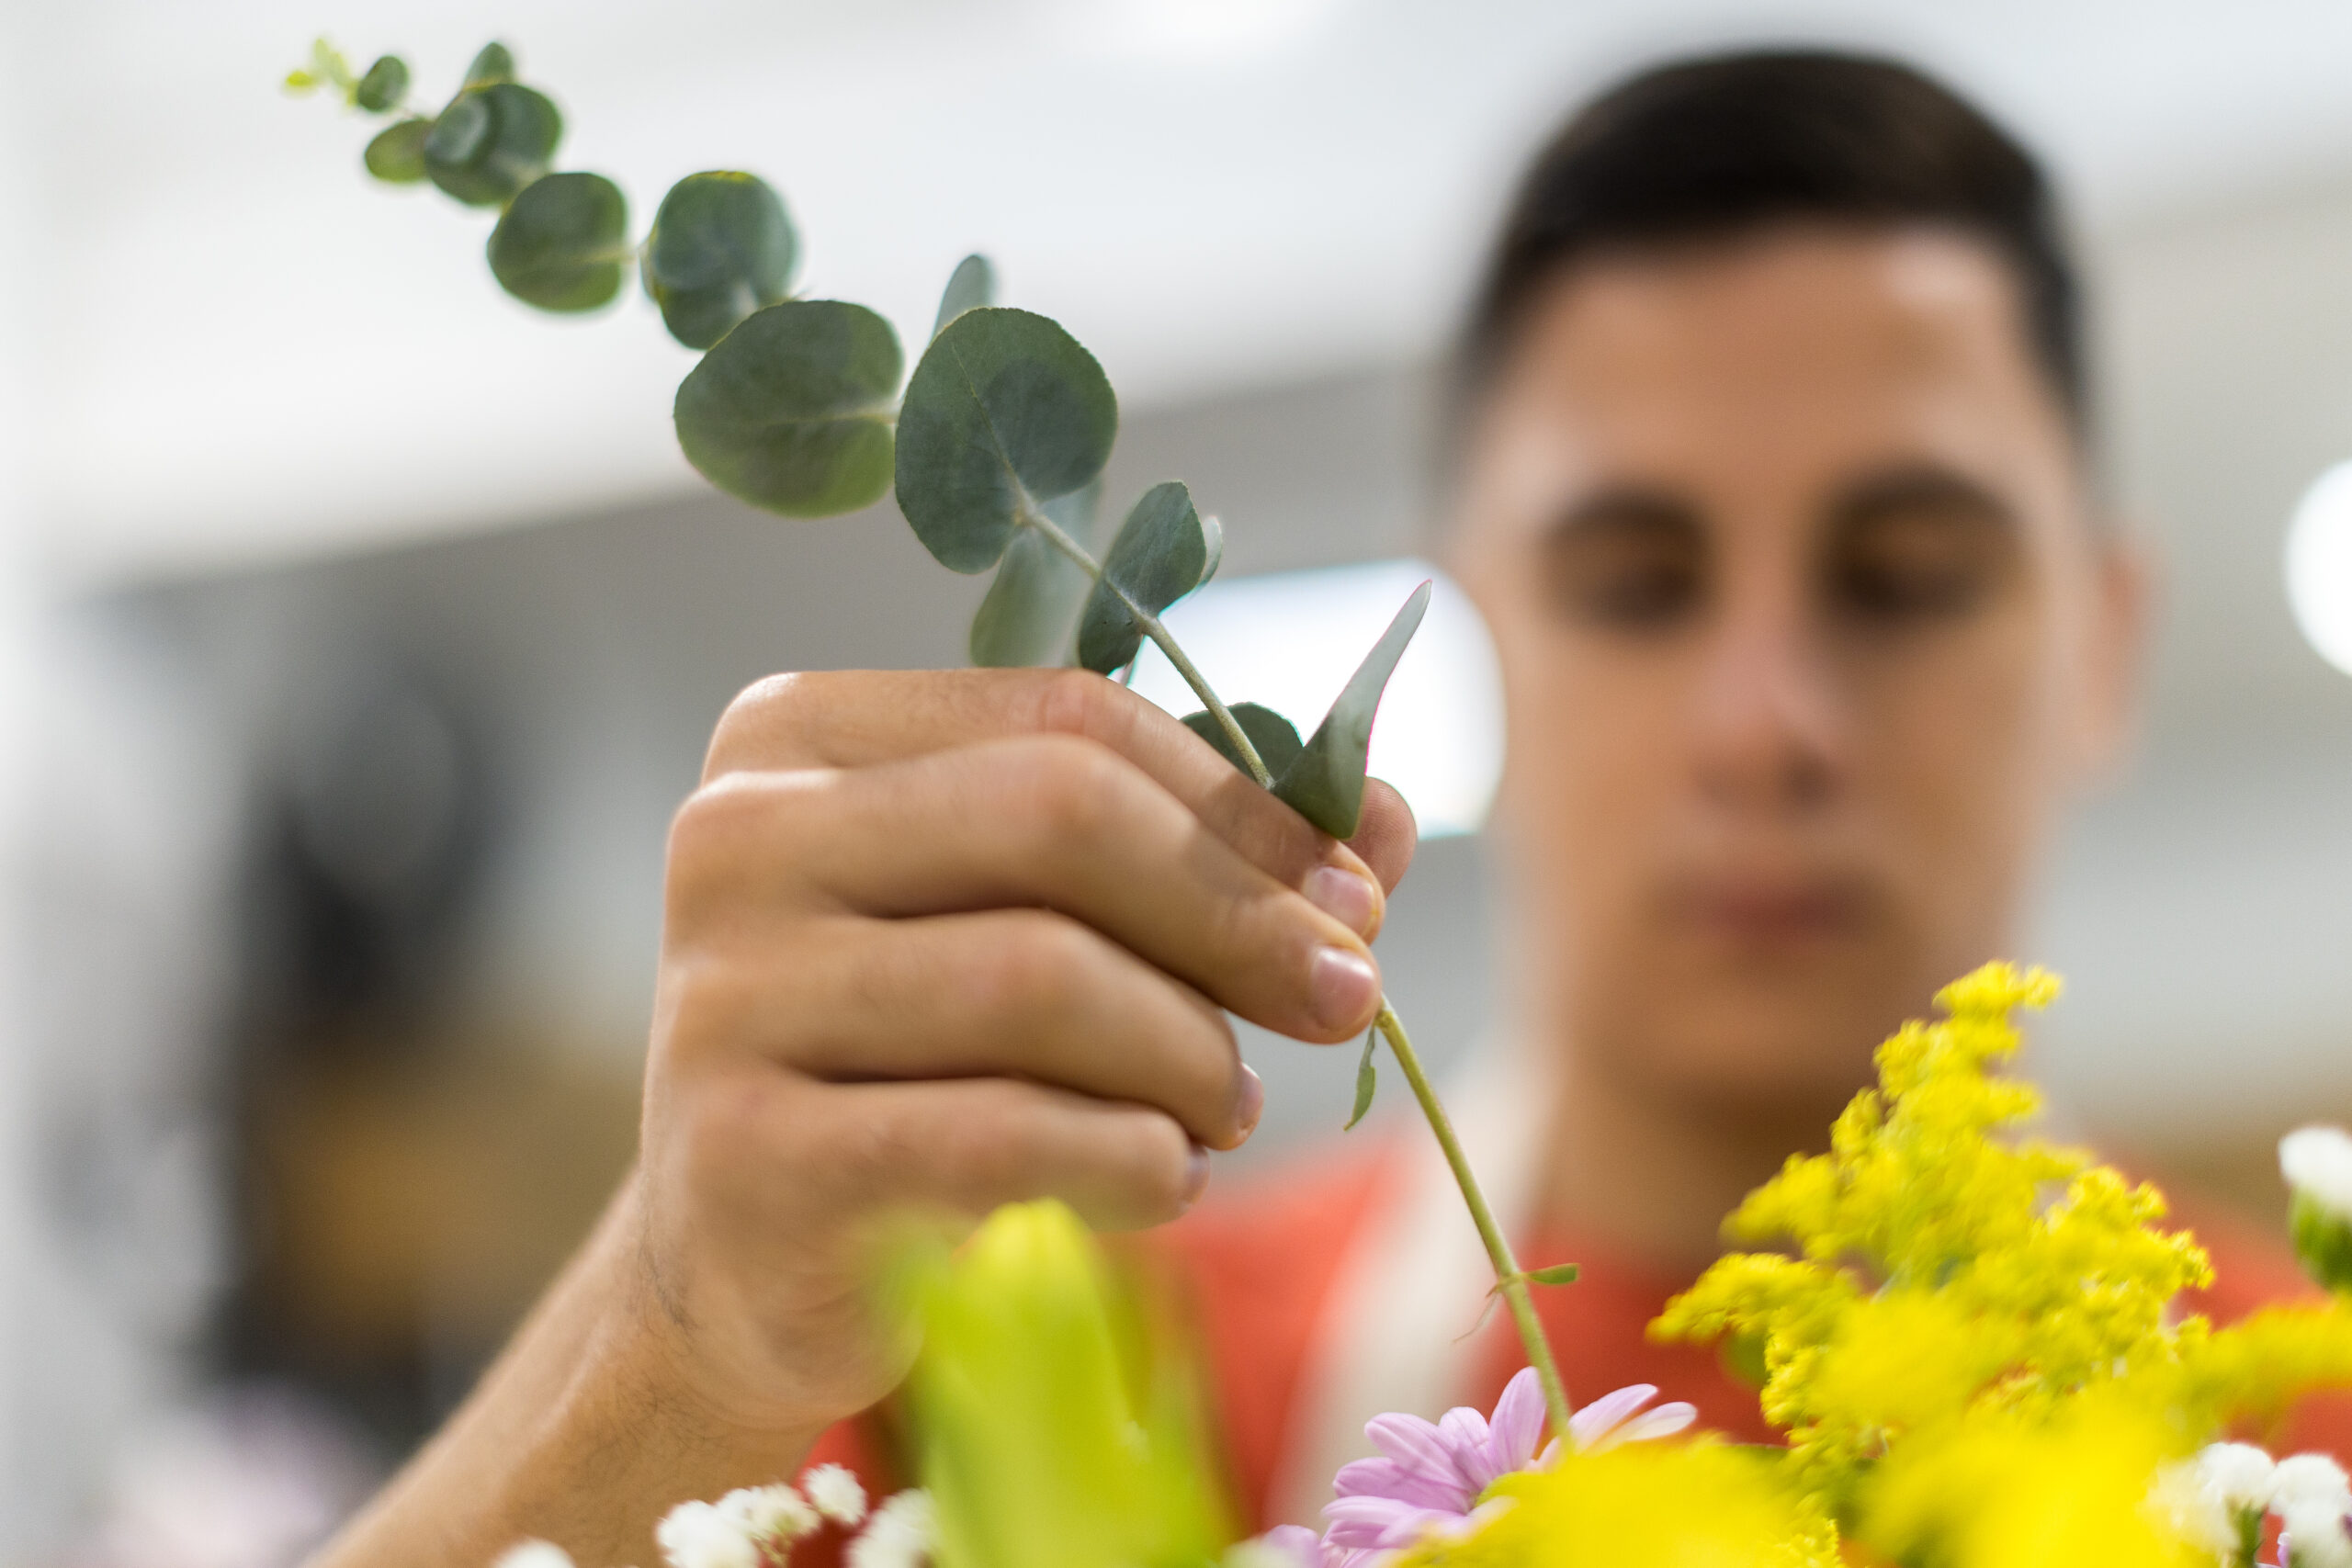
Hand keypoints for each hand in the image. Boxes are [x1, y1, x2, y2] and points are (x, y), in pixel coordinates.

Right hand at [314, 667, 1413, 1566]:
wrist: (750, 1259)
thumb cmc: (919, 1058)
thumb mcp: (1040, 926)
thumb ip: (1195, 853)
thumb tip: (1381, 816)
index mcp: (798, 735)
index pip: (1066, 715)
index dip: (1241, 804)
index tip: (1356, 899)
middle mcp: (737, 840)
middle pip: (1057, 815)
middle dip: (1238, 914)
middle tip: (1347, 1002)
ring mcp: (721, 999)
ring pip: (1039, 977)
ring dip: (1190, 1052)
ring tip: (1229, 1108)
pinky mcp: (745, 1159)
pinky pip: (997, 1134)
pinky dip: (1128, 1157)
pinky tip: (1164, 1180)